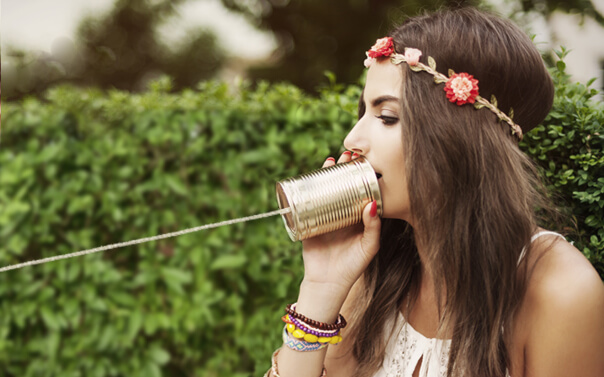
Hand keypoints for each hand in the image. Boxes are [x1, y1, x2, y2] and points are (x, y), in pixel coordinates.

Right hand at [300, 152, 381, 295]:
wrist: (327, 284)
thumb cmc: (352, 267)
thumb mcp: (368, 247)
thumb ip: (373, 228)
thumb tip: (372, 203)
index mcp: (356, 218)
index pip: (359, 191)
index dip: (361, 176)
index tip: (363, 162)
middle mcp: (341, 214)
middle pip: (341, 186)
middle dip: (343, 170)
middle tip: (347, 156)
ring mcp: (323, 217)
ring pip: (324, 190)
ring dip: (326, 174)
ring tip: (330, 161)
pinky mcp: (307, 222)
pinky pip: (306, 202)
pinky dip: (306, 189)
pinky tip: (308, 177)